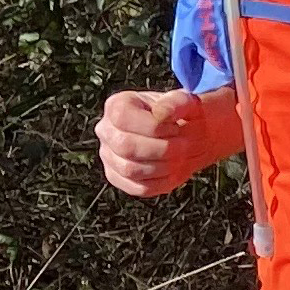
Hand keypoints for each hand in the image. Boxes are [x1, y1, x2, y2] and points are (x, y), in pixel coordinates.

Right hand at [96, 88, 242, 197]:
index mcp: (116, 106)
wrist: (179, 135)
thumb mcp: (183, 102)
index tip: (175, 127)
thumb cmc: (178, 116)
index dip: (153, 126)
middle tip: (183, 145)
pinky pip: (137, 187)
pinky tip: (173, 170)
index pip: (123, 117)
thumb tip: (162, 113)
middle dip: (161, 149)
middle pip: (125, 146)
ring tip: (179, 157)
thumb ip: (175, 103)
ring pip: (130, 169)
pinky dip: (161, 181)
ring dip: (162, 166)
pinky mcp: (117, 177)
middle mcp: (106, 130)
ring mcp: (108, 156)